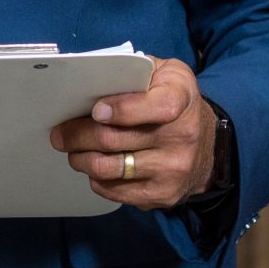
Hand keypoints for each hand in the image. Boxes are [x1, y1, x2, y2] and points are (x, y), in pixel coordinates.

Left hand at [49, 58, 215, 210]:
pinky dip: (97, 179)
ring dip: (81, 159)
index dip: (120, 109)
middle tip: (60, 134)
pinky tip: (94, 167)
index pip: (153, 106)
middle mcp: (181, 137)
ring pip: (108, 168)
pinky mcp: (163, 195)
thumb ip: (136, 72)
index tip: (95, 110)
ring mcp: (172, 170)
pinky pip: (115, 191)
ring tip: (73, 151)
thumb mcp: (168, 74)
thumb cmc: (176, 102)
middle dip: (78, 135)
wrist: (208, 146)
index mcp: (180, 99)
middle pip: (113, 140)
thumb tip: (93, 79)